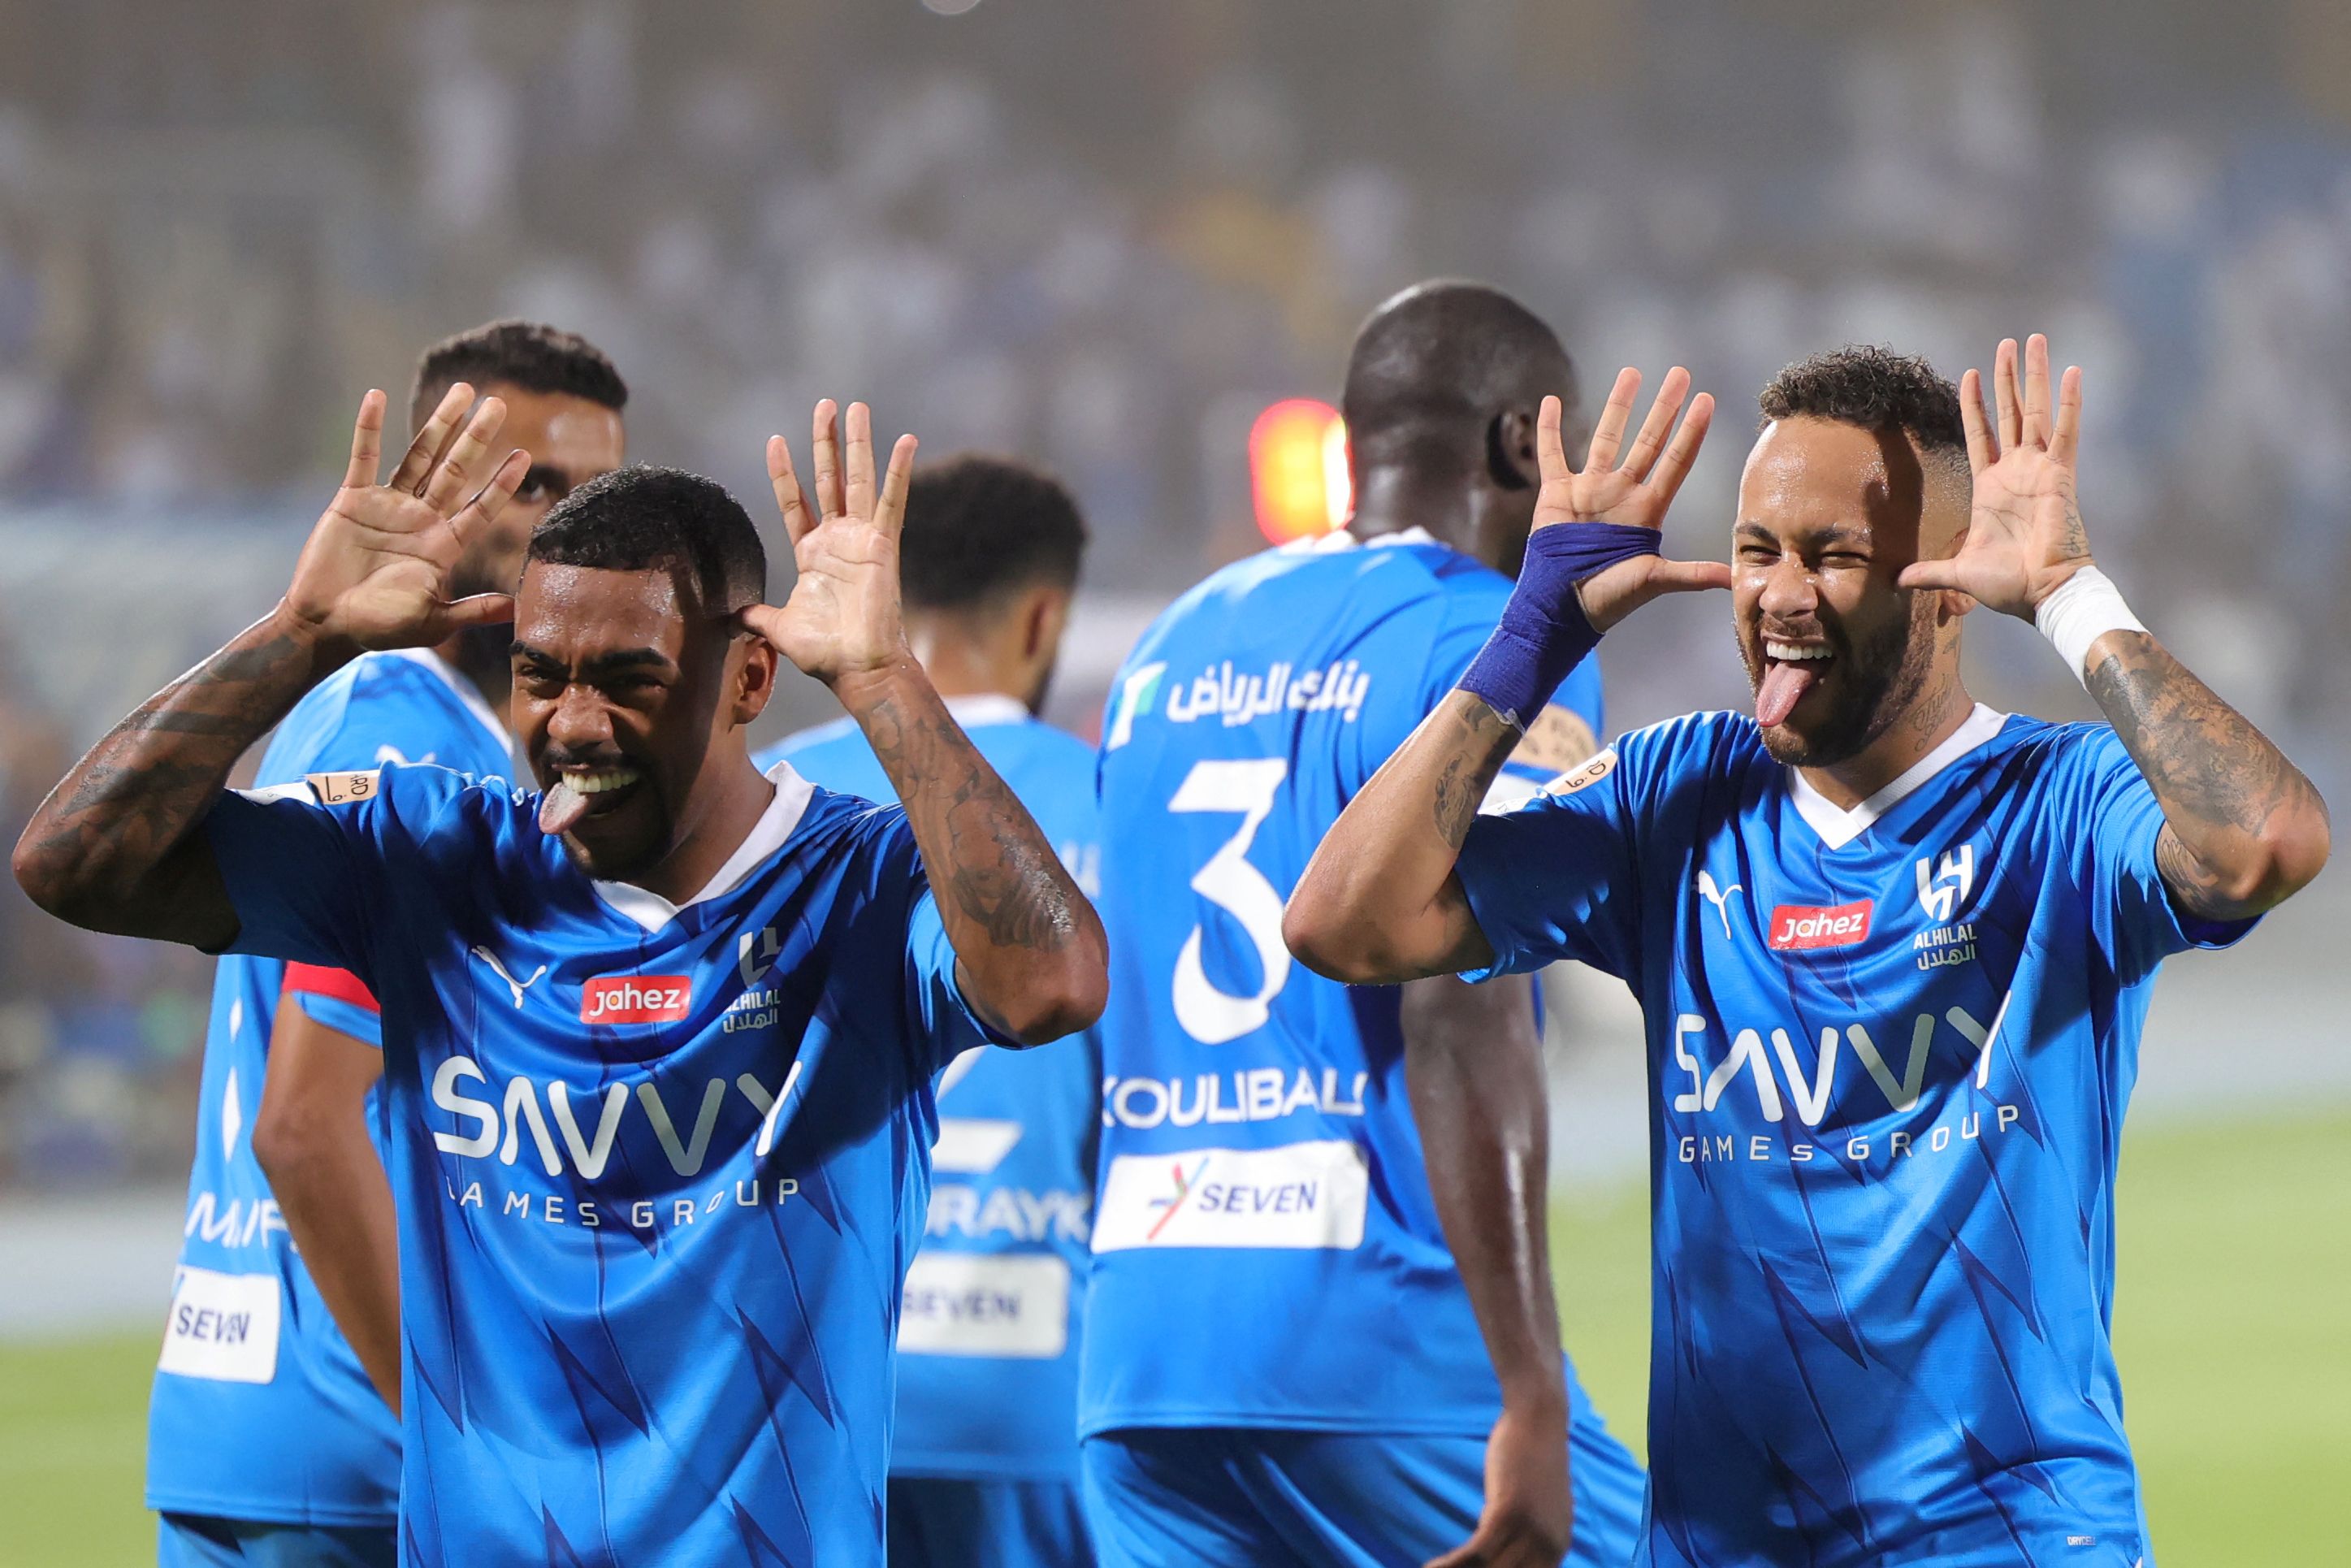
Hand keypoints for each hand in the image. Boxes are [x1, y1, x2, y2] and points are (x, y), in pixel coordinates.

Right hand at [282, 385, 527, 650]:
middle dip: (477, 437)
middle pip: (456, 469)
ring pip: (419, 455)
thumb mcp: (433, 621)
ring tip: (461, 391)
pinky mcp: (353, 500)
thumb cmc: (381, 629)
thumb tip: (519, 610)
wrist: (327, 625)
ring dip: (439, 423)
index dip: (502, 483)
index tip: (525, 456)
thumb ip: (473, 610)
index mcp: (444, 545)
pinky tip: (376, 396)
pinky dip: (368, 427)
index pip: (481, 507)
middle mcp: (421, 519)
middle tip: (499, 404)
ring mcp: (388, 506)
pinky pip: (363, 457)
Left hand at [741, 400, 917, 686]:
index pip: (795, 502)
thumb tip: (732, 617)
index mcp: (812, 554)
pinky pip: (892, 501)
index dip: (785, 473)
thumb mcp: (778, 628)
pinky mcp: (883, 544)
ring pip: (858, 480)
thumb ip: (757, 616)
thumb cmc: (825, 653)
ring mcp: (861, 539)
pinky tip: (906, 439)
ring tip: (856, 407)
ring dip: (857, 443)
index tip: (775, 440)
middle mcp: (838, 539)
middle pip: (829, 478)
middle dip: (825, 441)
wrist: (857, 668)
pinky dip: (899, 471)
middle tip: (825, 405)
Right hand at [1425, 1402, 1573, 1567]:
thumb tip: (1511, 1551)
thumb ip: (1532, 1533)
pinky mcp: (1507, 1515)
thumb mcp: (1541, 1505)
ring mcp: (1531, 1531)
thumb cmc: (1533, 1455)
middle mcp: (1549, 1546)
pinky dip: (1449, 1565)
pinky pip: (1475, 1554)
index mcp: (1557, 1547)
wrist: (1538, 1416)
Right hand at [1536, 367, 1729, 630]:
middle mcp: (1622, 493)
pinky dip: (1549, 429)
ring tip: (1631, 373)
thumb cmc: (1608, 598)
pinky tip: (1551, 401)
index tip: (1706, 401)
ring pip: (1606, 437)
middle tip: (1680, 373)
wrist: (1562, 607)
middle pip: (1648, 439)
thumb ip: (1690, 575)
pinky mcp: (1557, 494)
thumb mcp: (1653, 580)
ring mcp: (1590, 490)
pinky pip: (1552, 454)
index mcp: (1646, 510)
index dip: (1692, 431)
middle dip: (1664, 406)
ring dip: (1618, 405)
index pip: (1676, 461)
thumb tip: (1733, 580)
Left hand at [1897, 333, 2089, 617]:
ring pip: (2037, 411)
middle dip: (2007, 378)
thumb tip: (1899, 580)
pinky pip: (2067, 431)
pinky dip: (2070, 401)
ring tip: (2034, 340)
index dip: (1973, 405)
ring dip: (2035, 376)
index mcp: (1991, 488)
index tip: (1969, 373)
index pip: (1980, 434)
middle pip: (2011, 413)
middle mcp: (2016, 472)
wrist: (2041, 594)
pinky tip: (2072, 371)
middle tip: (2007, 343)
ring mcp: (2040, 470)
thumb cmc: (2007, 586)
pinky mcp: (2060, 475)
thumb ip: (1929, 572)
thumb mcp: (1958, 574)